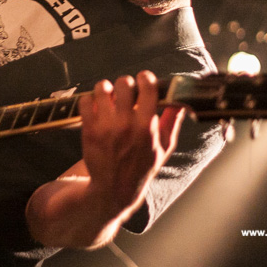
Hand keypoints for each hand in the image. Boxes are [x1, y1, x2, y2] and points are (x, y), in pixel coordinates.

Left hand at [78, 70, 183, 215]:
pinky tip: (96, 107)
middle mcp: (126, 124)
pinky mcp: (89, 130)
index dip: (145, 78)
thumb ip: (172, 122)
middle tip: (126, 92)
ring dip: (106, 89)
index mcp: (146, 126)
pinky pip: (85, 101)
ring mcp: (105, 126)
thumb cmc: (141, 167)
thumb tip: (180, 101)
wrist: (114, 189)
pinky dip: (90, 100)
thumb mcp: (164, 147)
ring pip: (102, 88)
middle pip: (124, 83)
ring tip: (109, 97)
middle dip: (126, 84)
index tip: (144, 79)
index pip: (147, 88)